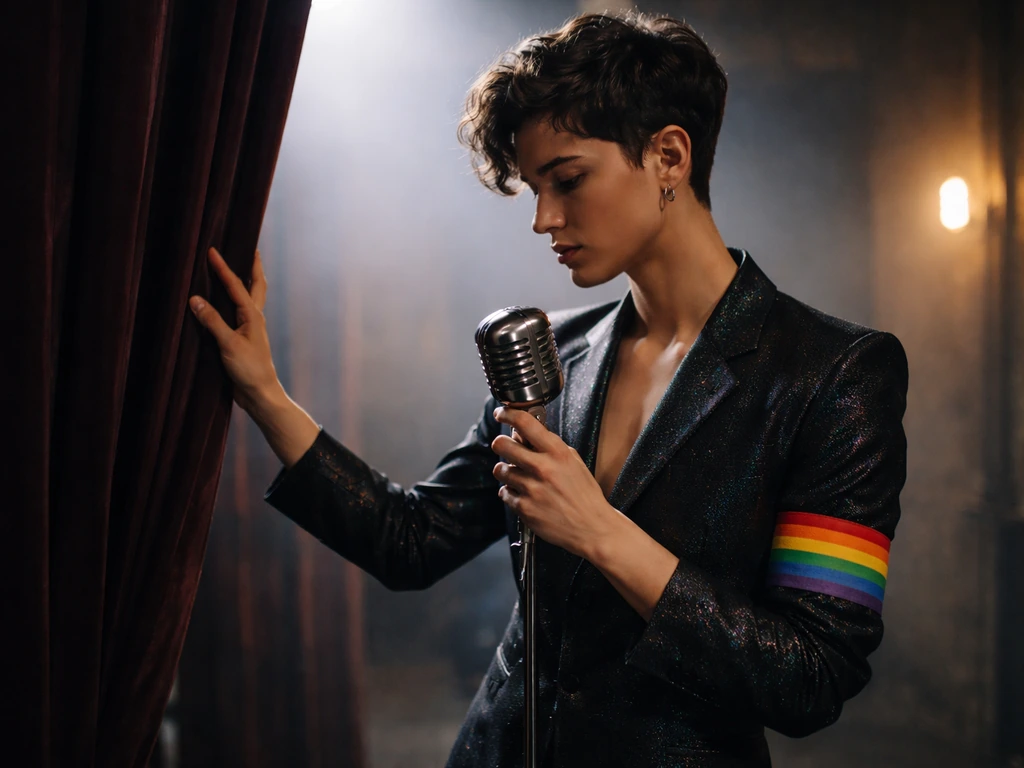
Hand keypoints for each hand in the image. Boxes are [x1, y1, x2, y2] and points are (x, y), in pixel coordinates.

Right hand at [188, 247, 280, 412]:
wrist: (260, 393)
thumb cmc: (249, 369)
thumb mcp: (228, 344)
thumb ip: (212, 321)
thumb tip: (194, 299)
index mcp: (252, 315)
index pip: (235, 285)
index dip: (223, 268)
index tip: (212, 250)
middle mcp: (254, 317)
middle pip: (255, 285)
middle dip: (253, 266)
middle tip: (250, 248)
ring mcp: (249, 327)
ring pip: (250, 297)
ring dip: (246, 280)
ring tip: (240, 266)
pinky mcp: (242, 338)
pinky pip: (238, 312)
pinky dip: (235, 300)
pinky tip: (226, 300)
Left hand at [491, 406, 620, 559]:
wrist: (592, 527)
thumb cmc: (584, 494)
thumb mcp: (573, 462)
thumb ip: (549, 447)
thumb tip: (524, 434)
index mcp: (557, 453)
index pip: (525, 423)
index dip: (508, 414)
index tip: (502, 413)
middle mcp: (543, 468)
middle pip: (503, 445)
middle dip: (501, 444)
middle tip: (504, 447)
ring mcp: (532, 489)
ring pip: (501, 470)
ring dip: (506, 471)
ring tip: (520, 477)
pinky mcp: (524, 508)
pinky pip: (504, 492)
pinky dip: (510, 493)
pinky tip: (524, 495)